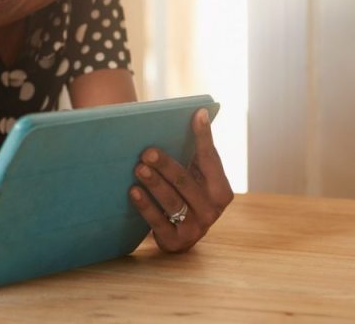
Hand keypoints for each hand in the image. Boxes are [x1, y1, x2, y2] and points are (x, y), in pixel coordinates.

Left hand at [129, 108, 233, 251]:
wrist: (177, 234)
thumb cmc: (184, 195)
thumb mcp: (194, 177)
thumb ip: (195, 153)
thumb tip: (194, 113)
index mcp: (221, 190)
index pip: (210, 159)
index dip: (204, 136)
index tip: (197, 114)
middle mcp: (212, 210)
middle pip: (186, 181)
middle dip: (166, 165)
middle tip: (147, 151)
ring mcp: (196, 228)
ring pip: (172, 201)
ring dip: (154, 183)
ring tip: (138, 168)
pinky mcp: (176, 241)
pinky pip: (159, 221)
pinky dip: (145, 205)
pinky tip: (133, 191)